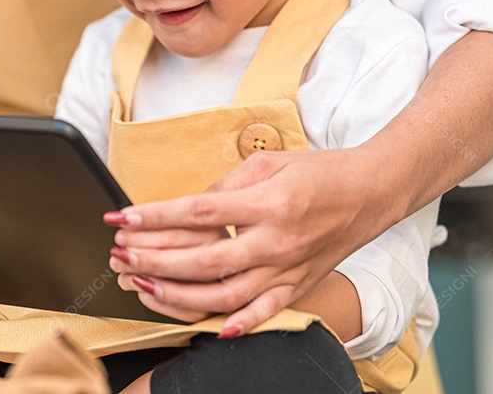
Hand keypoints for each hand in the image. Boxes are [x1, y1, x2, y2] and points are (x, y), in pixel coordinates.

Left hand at [105, 146, 396, 336]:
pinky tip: (210, 329)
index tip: (121, 217)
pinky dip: (238, 325)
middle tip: (122, 255)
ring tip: (144, 285)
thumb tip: (186, 210)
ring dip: (179, 294)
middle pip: (205, 259)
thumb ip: (224, 188)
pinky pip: (265, 314)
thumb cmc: (317, 172)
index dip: (155, 217)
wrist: (370, 192)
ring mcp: (288, 269)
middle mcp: (277, 241)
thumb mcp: (267, 164)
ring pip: (226, 294)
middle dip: (155, 260)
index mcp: (267, 203)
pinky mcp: (298, 287)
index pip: (199, 213)